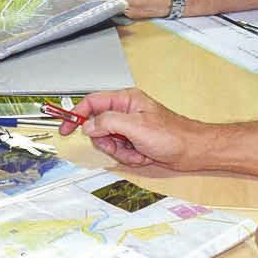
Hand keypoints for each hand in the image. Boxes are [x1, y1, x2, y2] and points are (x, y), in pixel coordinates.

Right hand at [57, 88, 203, 169]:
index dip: (76, 114)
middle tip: (120, 145)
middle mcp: (126, 112)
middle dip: (107, 141)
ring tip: (137, 151)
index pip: (92, 103)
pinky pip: (119, 152)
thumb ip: (108, 122)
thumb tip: (89, 125)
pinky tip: (143, 155)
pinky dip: (129, 157)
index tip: (66, 127)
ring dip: (120, 151)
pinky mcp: (134, 142)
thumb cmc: (172, 135)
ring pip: (108, 142)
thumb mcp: (135, 126)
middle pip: (98, 126)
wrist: (191, 152)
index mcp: (125, 100)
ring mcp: (129, 128)